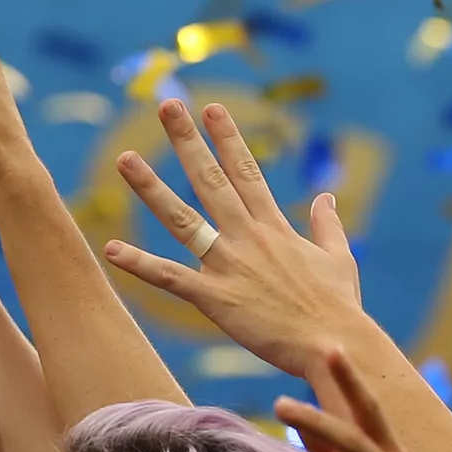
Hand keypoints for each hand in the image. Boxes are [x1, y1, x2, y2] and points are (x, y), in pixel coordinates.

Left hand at [100, 97, 362, 374]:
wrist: (338, 346)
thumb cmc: (339, 307)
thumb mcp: (339, 258)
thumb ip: (326, 225)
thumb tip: (324, 197)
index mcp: (275, 227)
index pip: (246, 170)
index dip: (227, 137)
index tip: (211, 108)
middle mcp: (248, 237)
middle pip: (211, 179)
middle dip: (187, 141)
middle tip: (166, 104)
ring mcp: (229, 265)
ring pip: (182, 219)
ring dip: (151, 188)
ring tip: (124, 158)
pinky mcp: (216, 298)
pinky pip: (170, 278)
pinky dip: (140, 265)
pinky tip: (111, 249)